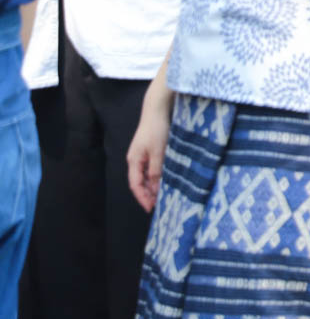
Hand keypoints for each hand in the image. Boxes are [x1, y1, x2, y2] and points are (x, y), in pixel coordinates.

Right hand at [126, 80, 173, 211]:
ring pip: (147, 174)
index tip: (150, 209)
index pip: (135, 185)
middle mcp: (136, 159)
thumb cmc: (156, 129)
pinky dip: (158, 175)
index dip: (142, 198)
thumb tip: (156, 188)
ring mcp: (143, 154)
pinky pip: (152, 167)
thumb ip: (156, 170)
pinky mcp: (151, 149)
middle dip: (148, 194)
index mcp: (134, 161)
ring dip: (154, 185)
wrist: (157, 109)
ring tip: (164, 195)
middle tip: (159, 205)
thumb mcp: (158, 152)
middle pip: (140, 181)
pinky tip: (167, 178)